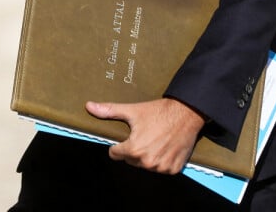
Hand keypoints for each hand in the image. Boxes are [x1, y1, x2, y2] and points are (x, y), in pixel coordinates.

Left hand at [86, 98, 204, 174]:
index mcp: (134, 150)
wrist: (186, 112)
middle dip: (135, 150)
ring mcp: (161, 167)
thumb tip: (89, 106)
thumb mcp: (132, 110)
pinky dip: (163, 160)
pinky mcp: (173, 169)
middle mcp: (147, 162)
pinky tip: (166, 147)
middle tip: (145, 135)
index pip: (115, 154)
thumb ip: (109, 111)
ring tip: (156, 140)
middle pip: (131, 160)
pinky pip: (162, 168)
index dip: (120, 144)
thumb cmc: (158, 111)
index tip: (129, 136)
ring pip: (146, 165)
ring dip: (149, 156)